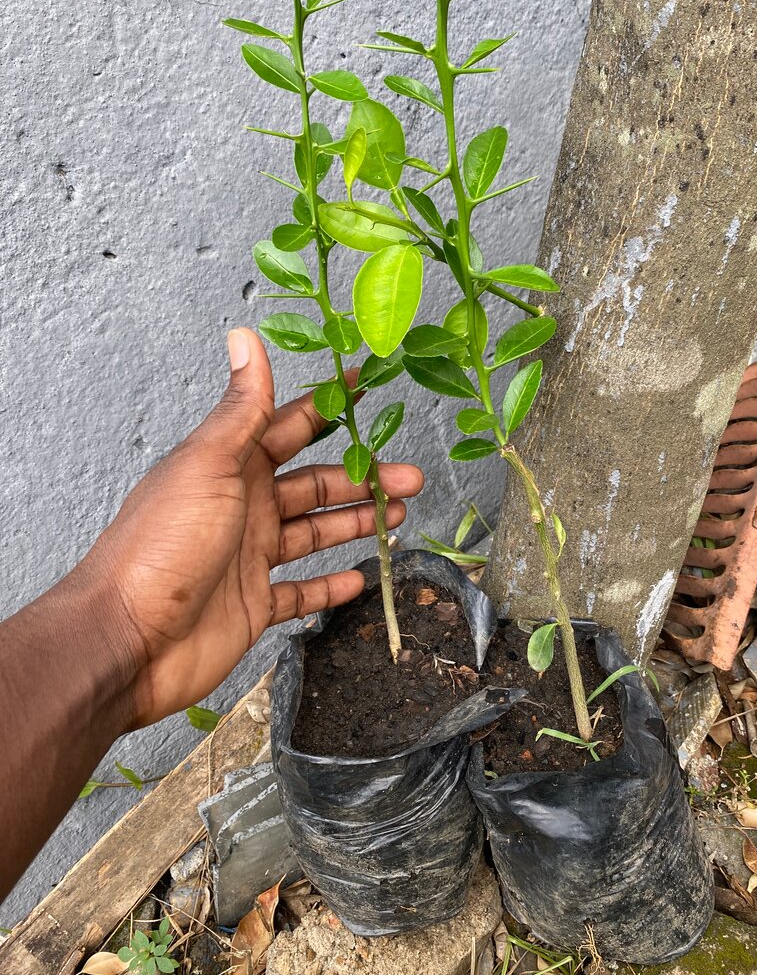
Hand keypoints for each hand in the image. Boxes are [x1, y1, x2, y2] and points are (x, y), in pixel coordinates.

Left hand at [84, 329, 423, 726]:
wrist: (128, 638)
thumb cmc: (161, 545)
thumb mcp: (208, 463)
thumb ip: (239, 407)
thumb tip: (243, 337)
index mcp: (231, 466)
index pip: (289, 426)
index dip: (328, 407)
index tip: (364, 386)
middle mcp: (242, 506)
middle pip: (314, 484)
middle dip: (363, 477)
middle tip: (410, 478)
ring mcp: (247, 557)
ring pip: (314, 532)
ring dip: (356, 523)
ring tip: (398, 518)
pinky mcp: (251, 605)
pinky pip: (299, 591)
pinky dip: (329, 585)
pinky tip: (358, 577)